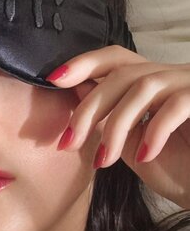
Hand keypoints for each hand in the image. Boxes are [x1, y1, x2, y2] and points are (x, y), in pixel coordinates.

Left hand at [45, 46, 189, 209]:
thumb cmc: (181, 172)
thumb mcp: (133, 147)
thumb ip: (109, 123)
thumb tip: (76, 96)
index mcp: (154, 84)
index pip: (116, 59)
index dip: (84, 62)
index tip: (53, 79)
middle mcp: (173, 76)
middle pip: (122, 74)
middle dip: (89, 109)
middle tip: (69, 142)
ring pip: (144, 88)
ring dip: (117, 126)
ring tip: (104, 160)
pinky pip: (176, 106)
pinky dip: (154, 131)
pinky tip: (145, 156)